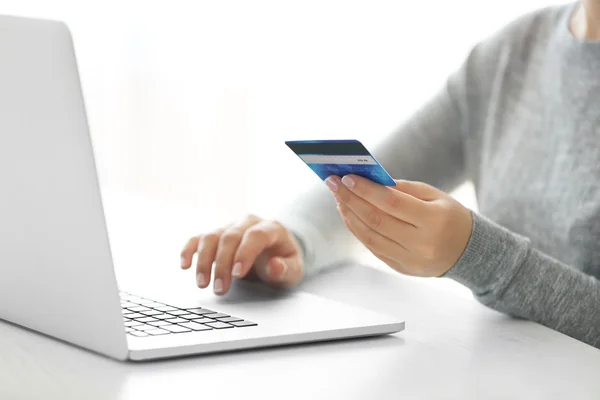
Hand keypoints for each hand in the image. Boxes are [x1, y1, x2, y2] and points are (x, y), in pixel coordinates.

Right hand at [180, 215, 303, 294]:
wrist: (276, 252)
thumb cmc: (284, 261)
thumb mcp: (294, 270)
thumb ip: (286, 269)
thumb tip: (274, 266)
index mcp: (271, 228)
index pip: (255, 235)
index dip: (245, 253)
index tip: (237, 274)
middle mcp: (248, 223)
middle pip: (230, 237)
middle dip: (222, 264)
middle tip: (220, 288)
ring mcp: (231, 227)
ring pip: (212, 237)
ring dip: (204, 260)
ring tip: (203, 284)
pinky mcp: (217, 235)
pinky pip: (199, 238)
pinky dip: (189, 249)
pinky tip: (184, 265)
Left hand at [325, 175, 472, 276]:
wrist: (468, 251)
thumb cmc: (449, 216)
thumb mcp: (435, 196)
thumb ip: (403, 189)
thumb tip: (368, 181)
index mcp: (434, 221)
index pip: (391, 203)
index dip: (366, 190)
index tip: (346, 177)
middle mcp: (421, 244)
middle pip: (376, 220)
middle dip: (351, 200)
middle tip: (334, 184)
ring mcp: (410, 260)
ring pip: (370, 237)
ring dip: (350, 216)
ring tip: (339, 199)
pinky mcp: (402, 269)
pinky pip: (374, 248)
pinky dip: (358, 231)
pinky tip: (349, 216)